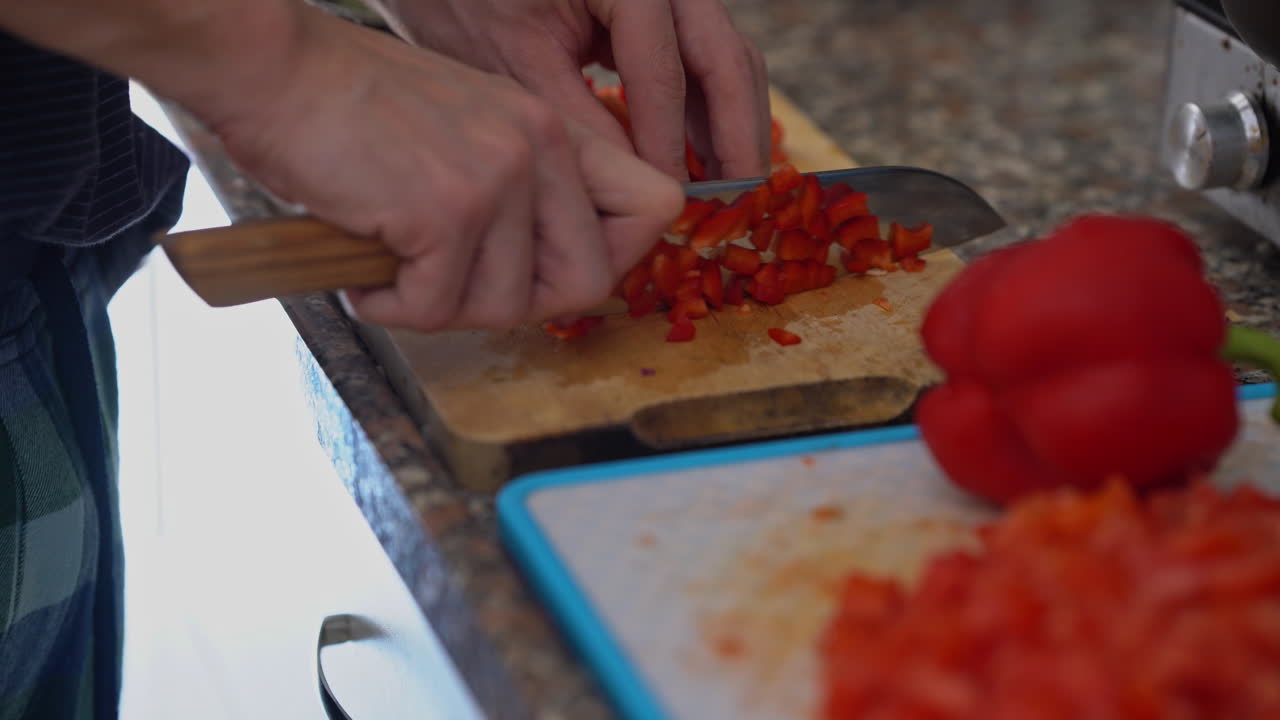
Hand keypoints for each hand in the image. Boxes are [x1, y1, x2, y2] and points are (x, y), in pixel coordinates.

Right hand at [197, 9, 682, 331]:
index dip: (616, 255)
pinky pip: (437, 308)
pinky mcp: (446, 211)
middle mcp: (540, 147)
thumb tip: (552, 271)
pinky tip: (365, 272)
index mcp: (555, 127)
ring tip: (395, 269)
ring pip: (505, 307)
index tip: (553, 268)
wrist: (273, 72)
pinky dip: (391, 307)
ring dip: (441, 307)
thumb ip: (524, 187)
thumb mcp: (469, 128)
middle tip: (455, 287)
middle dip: (517, 305)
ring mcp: (498, 177)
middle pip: (588, 282)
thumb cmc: (354, 110)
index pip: (656, 205)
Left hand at [371, 0, 771, 181]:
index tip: (675, 204)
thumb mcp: (515, 63)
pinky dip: (705, 106)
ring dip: (730, 122)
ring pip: (725, 55)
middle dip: (736, 133)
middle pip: (725, 56)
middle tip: (739, 199)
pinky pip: (700, 56)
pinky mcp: (660, 5)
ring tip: (723, 187)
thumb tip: (638, 189)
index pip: (666, 72)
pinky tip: (697, 157)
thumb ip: (579, 122)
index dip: (672, 145)